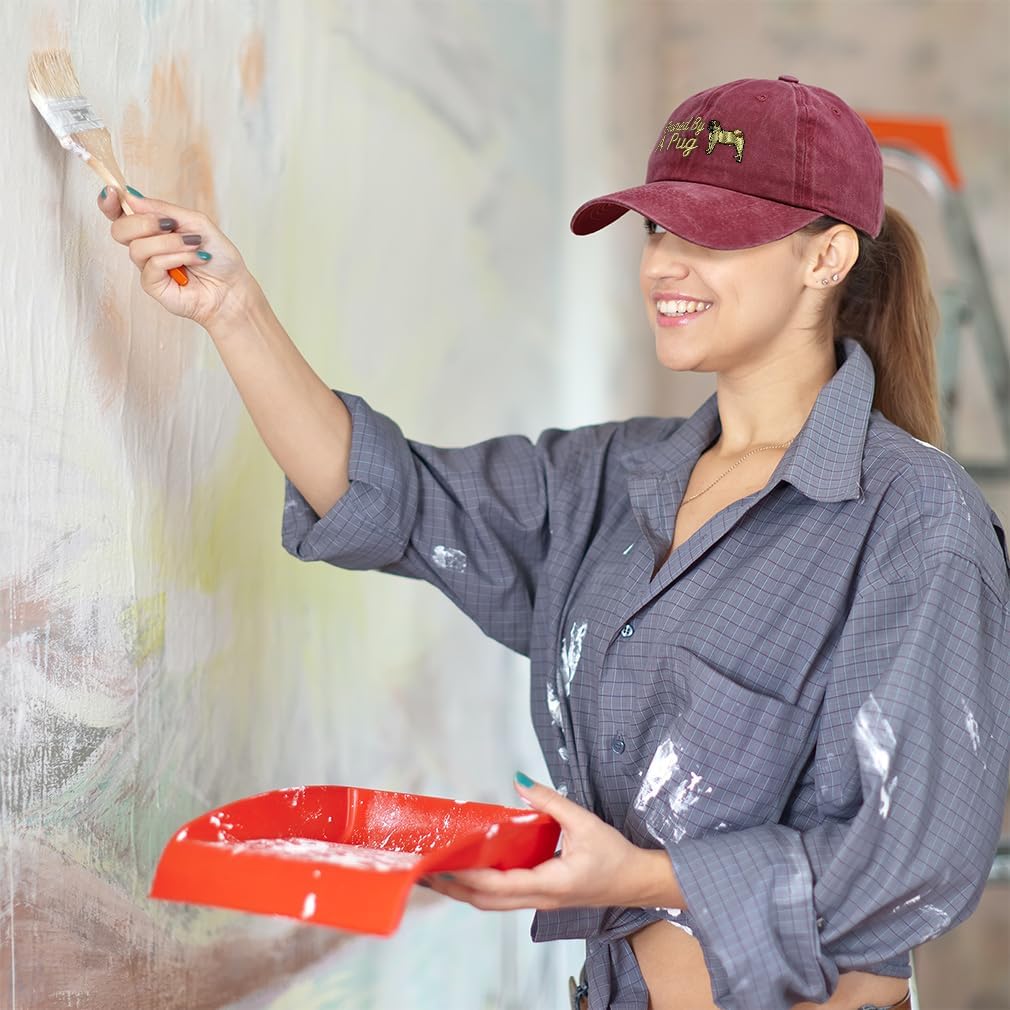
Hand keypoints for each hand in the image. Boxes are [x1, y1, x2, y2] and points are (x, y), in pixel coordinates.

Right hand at [97, 186, 259, 329]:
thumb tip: (130, 196)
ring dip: (170, 243)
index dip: (110, 202)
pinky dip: (176, 257)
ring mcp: (148, 267)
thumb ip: (163, 209)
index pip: (120, 213)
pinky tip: (195, 259)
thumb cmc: (218, 257)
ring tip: (193, 245)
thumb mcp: (195, 222)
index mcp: (153, 229)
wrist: (232, 288)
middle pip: (120, 229)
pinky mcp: (153, 285)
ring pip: (137, 247)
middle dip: (143, 222)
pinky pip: (152, 265)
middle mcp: (146, 247)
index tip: (112, 192)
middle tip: (170, 225)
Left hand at [421, 773, 683, 911]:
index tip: (442, 864)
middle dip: (454, 889)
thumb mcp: (585, 822)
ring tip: (439, 872)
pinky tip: (470, 870)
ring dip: (464, 890)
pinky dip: (481, 886)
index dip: (467, 876)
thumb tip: (519, 781)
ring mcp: (539, 901)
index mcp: (549, 884)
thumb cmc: (615, 856)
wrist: (638, 882)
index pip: (498, 885)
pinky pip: (503, 897)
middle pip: (485, 901)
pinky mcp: (541, 896)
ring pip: (492, 903)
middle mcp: (539, 899)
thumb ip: (550, 802)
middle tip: (425, 871)